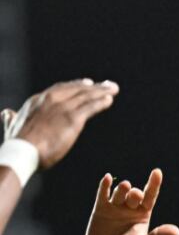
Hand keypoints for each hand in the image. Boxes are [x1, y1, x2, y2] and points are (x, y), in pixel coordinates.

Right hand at [3, 79, 117, 168]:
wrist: (23, 151)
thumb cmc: (17, 144)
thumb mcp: (12, 126)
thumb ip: (11, 118)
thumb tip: (7, 113)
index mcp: (36, 101)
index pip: (60, 89)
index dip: (75, 86)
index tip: (86, 83)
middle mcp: (50, 100)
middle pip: (76, 89)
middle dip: (92, 86)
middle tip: (106, 84)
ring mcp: (62, 107)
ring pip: (86, 96)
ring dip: (101, 91)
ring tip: (113, 88)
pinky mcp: (72, 118)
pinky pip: (90, 106)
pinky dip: (100, 101)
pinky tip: (109, 100)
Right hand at [77, 168, 178, 234]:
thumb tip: (176, 232)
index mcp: (144, 217)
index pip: (151, 196)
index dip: (154, 184)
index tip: (157, 171)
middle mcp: (130, 210)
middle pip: (135, 193)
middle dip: (135, 192)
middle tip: (134, 198)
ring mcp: (115, 209)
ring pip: (120, 192)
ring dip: (122, 189)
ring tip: (123, 188)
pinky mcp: (100, 210)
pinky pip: (103, 195)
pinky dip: (104, 186)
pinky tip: (107, 178)